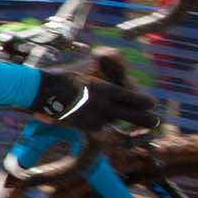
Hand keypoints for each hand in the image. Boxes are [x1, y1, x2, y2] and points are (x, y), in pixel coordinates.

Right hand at [32, 68, 159, 133]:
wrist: (42, 93)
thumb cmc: (65, 77)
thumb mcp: (88, 69)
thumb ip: (105, 73)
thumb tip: (119, 69)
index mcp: (107, 91)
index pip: (136, 100)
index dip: (147, 103)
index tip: (151, 103)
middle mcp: (104, 108)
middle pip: (136, 119)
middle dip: (148, 121)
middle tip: (155, 122)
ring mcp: (95, 120)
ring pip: (117, 125)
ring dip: (124, 125)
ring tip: (131, 126)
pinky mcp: (85, 128)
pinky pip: (101, 128)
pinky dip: (104, 126)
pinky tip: (102, 122)